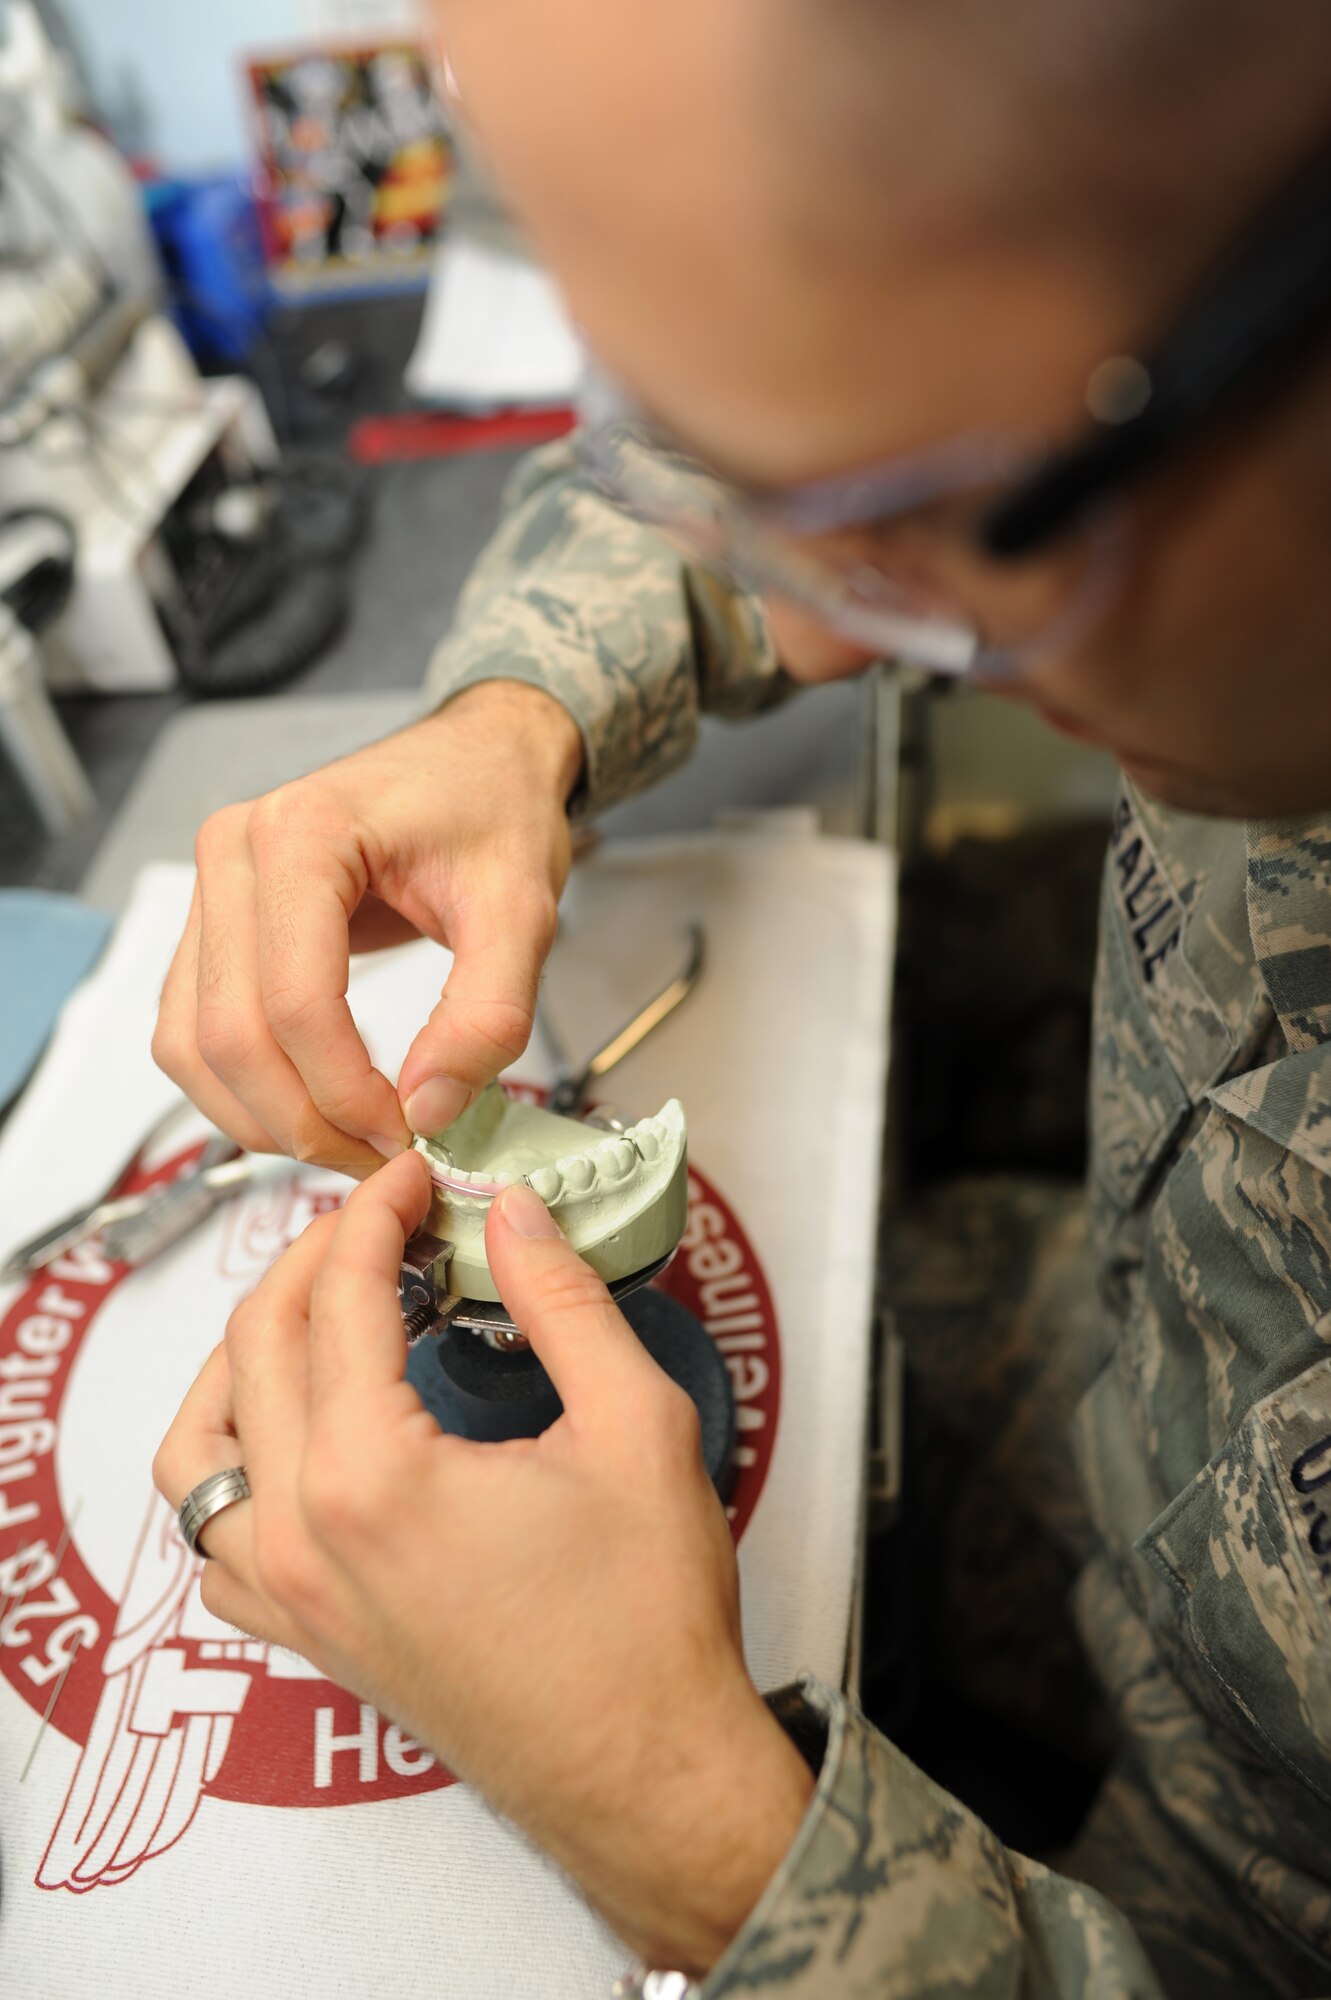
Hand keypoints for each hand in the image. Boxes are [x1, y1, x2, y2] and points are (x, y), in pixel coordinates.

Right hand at [152, 684, 581, 1173]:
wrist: (479, 760)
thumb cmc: (496, 811)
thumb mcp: (523, 910)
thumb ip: (487, 1015)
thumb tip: (428, 1111)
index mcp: (302, 833)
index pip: (296, 1002)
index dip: (347, 1093)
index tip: (409, 1135)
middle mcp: (233, 852)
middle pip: (230, 1034)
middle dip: (304, 1120)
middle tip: (381, 1159)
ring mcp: (211, 888)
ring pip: (192, 1045)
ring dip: (262, 1118)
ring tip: (350, 1144)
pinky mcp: (213, 925)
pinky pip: (192, 1029)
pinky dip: (242, 1088)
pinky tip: (313, 1108)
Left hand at [153, 1157, 812, 1972]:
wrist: (646, 1770)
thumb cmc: (646, 1616)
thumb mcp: (636, 1425)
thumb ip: (563, 1300)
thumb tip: (512, 1210)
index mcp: (370, 1477)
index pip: (335, 1297)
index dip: (373, 1213)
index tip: (414, 1174)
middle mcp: (300, 1537)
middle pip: (256, 1348)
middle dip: (314, 1259)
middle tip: (383, 1220)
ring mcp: (290, 1598)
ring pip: (201, 1444)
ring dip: (244, 1355)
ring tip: (318, 1309)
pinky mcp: (305, 1638)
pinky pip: (212, 1537)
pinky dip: (230, 1464)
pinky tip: (293, 1436)